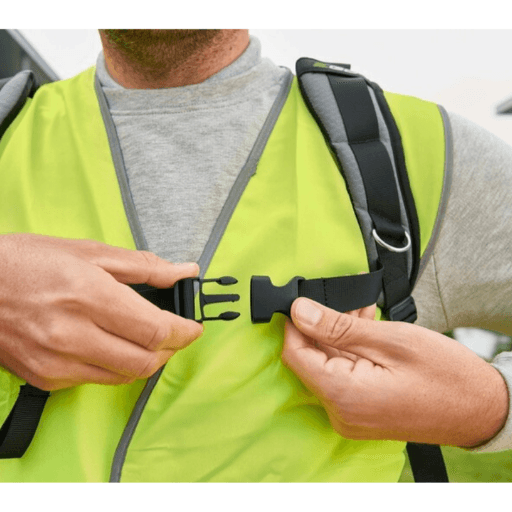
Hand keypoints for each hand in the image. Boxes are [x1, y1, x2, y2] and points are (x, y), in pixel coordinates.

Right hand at [0, 234, 202, 389]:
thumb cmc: (27, 262)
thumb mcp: (89, 252)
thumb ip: (144, 266)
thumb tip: (183, 271)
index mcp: (89, 296)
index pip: (156, 330)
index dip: (184, 331)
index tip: (194, 327)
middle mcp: (73, 335)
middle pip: (146, 361)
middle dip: (171, 349)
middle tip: (176, 333)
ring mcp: (57, 362)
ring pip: (125, 376)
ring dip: (147, 359)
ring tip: (147, 338)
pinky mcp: (46, 378)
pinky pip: (98, 380)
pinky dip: (117, 365)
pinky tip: (113, 345)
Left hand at [282, 298, 508, 447]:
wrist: (482, 409)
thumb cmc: (446, 376)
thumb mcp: (389, 339)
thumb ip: (337, 327)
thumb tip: (299, 311)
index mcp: (342, 394)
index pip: (295, 354)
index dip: (295, 324)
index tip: (303, 301)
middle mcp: (340, 411)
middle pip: (311, 359)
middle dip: (324, 325)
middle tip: (343, 300)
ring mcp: (351, 414)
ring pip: (329, 364)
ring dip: (340, 335)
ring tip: (361, 312)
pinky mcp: (361, 411)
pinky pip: (344, 375)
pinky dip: (351, 350)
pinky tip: (365, 329)